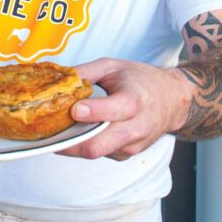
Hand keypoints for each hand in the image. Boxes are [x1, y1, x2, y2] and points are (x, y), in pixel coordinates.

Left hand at [56, 58, 187, 161]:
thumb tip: (57, 78)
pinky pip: (101, 154)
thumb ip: (85, 72)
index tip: (74, 109)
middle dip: (70, 142)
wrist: (172, 100)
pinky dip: (85, 145)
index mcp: (135, 100)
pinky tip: (77, 133)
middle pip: (98, 145)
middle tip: (48, 133)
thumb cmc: (141, 80)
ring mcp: (132, 145)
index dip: (93, 112)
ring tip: (56, 131)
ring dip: (74, 145)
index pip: (116, 110)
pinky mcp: (127, 155)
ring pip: (96, 153)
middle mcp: (136, 127)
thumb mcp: (114, 66)